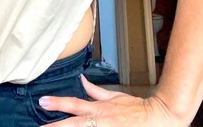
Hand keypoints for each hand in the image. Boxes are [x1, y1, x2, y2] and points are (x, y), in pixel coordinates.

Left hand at [39, 75, 183, 125]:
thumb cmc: (137, 109)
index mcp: (99, 109)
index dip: (57, 103)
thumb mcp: (115, 97)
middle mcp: (100, 121)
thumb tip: (81, 80)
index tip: (42, 101)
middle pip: (73, 124)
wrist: (159, 117)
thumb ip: (95, 91)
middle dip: (56, 126)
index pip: (74, 104)